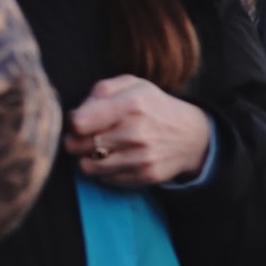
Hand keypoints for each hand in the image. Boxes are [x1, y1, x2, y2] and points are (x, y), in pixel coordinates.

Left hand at [66, 75, 211, 186]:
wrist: (193, 136)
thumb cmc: (154, 107)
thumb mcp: (134, 85)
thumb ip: (101, 90)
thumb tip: (76, 114)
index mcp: (132, 104)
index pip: (79, 123)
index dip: (72, 122)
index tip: (80, 121)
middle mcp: (136, 132)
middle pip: (77, 146)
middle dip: (74, 141)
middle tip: (86, 137)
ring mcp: (142, 157)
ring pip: (88, 166)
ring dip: (88, 158)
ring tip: (100, 149)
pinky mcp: (146, 176)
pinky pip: (106, 179)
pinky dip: (106, 171)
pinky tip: (118, 159)